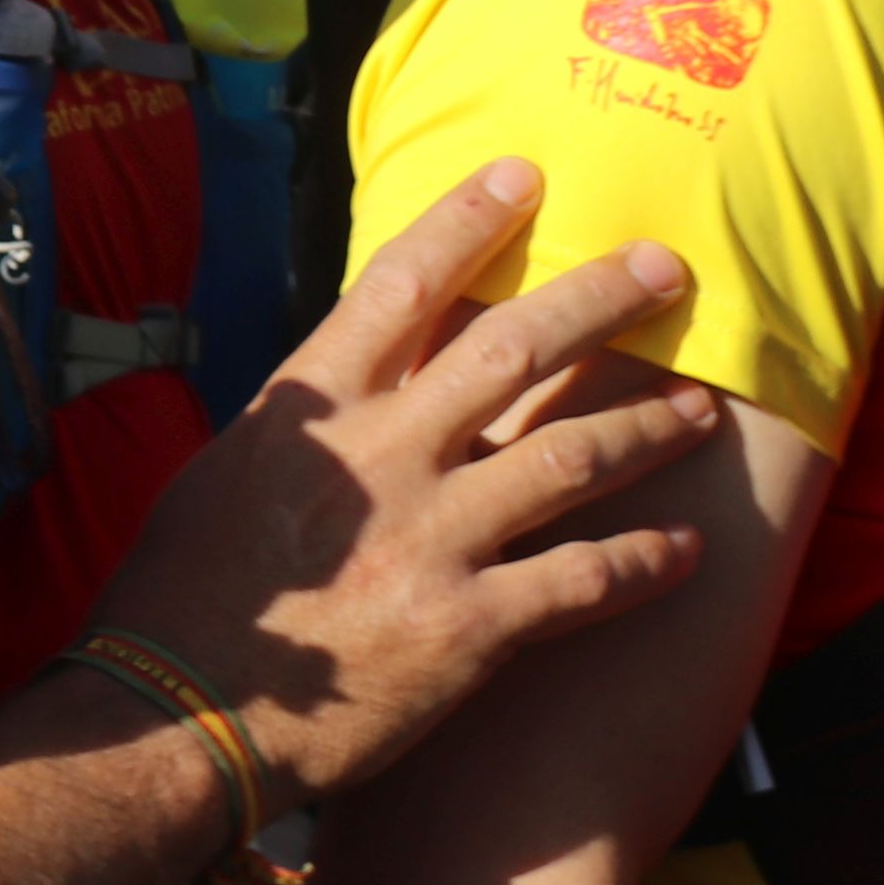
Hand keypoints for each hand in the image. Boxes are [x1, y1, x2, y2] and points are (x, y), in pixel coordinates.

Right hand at [88, 160, 716, 810]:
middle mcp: (384, 456)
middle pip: (512, 349)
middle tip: (665, 269)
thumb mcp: (222, 471)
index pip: (404, 284)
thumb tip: (333, 393)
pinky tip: (687, 549)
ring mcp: (433, 538)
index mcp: (316, 406)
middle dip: (599, 300)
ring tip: (700, 412)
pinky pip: (582, 583)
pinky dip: (643, 562)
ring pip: (570, 459)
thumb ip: (297, 425)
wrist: (183, 708)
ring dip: (645, 429)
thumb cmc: (186, 590)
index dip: (470, 221)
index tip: (524, 176)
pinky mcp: (470, 627)